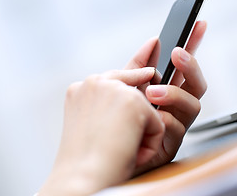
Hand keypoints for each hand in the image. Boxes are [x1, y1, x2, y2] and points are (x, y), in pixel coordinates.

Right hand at [39, 68, 164, 195]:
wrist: (80, 178)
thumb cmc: (85, 161)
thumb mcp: (92, 124)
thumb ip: (108, 103)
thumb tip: (141, 83)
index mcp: (80, 90)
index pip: (115, 75)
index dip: (136, 73)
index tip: (151, 59)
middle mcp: (93, 83)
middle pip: (135, 86)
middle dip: (141, 111)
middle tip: (132, 91)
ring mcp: (112, 89)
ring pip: (146, 109)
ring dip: (140, 132)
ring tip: (118, 148)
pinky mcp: (131, 101)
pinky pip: (157, 122)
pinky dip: (149, 142)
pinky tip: (129, 150)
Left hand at [125, 21, 206, 173]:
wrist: (98, 153)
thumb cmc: (112, 119)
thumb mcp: (124, 88)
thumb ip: (138, 66)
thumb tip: (153, 41)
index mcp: (164, 91)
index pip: (184, 66)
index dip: (193, 45)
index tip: (197, 24)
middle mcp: (173, 107)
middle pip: (196, 84)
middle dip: (190, 66)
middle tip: (177, 54)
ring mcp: (173, 125)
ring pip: (193, 105)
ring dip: (173, 94)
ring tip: (152, 92)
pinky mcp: (168, 145)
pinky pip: (175, 128)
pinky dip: (161, 119)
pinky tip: (148, 118)